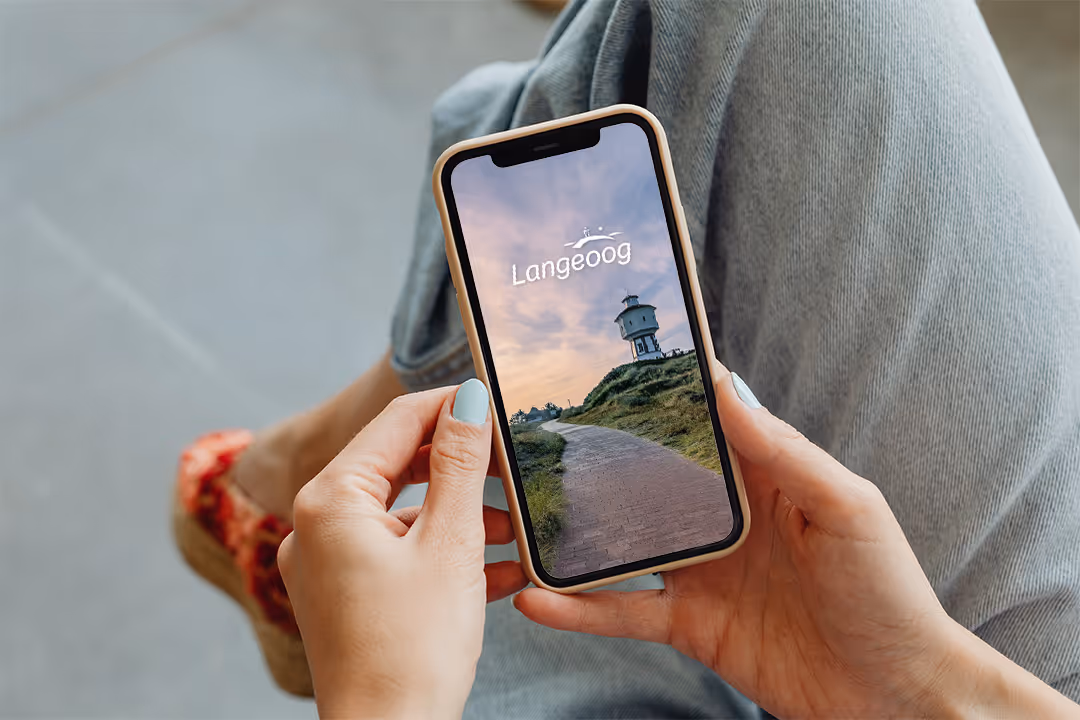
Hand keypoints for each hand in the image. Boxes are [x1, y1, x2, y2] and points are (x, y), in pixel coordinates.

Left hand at [278, 381, 527, 718]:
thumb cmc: (414, 648)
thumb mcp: (451, 541)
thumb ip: (461, 463)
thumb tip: (469, 399)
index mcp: (330, 501)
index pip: (396, 423)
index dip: (449, 405)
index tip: (494, 399)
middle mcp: (316, 526)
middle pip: (397, 466)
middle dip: (459, 468)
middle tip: (509, 465)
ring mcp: (327, 563)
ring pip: (402, 513)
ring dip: (459, 515)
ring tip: (510, 530)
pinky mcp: (345, 596)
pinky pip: (398, 554)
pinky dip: (442, 552)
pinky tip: (494, 570)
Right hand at [514, 368, 969, 717]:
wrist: (899, 696)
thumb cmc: (890, 594)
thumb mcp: (846, 508)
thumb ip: (784, 450)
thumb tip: (726, 386)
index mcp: (763, 476)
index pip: (702, 421)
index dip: (659, 392)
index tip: (604, 362)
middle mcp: (722, 517)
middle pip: (646, 478)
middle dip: (596, 458)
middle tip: (533, 437)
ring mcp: (702, 572)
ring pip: (621, 543)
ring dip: (572, 533)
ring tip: (515, 515)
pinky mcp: (690, 625)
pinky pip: (624, 611)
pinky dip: (579, 608)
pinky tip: (539, 599)